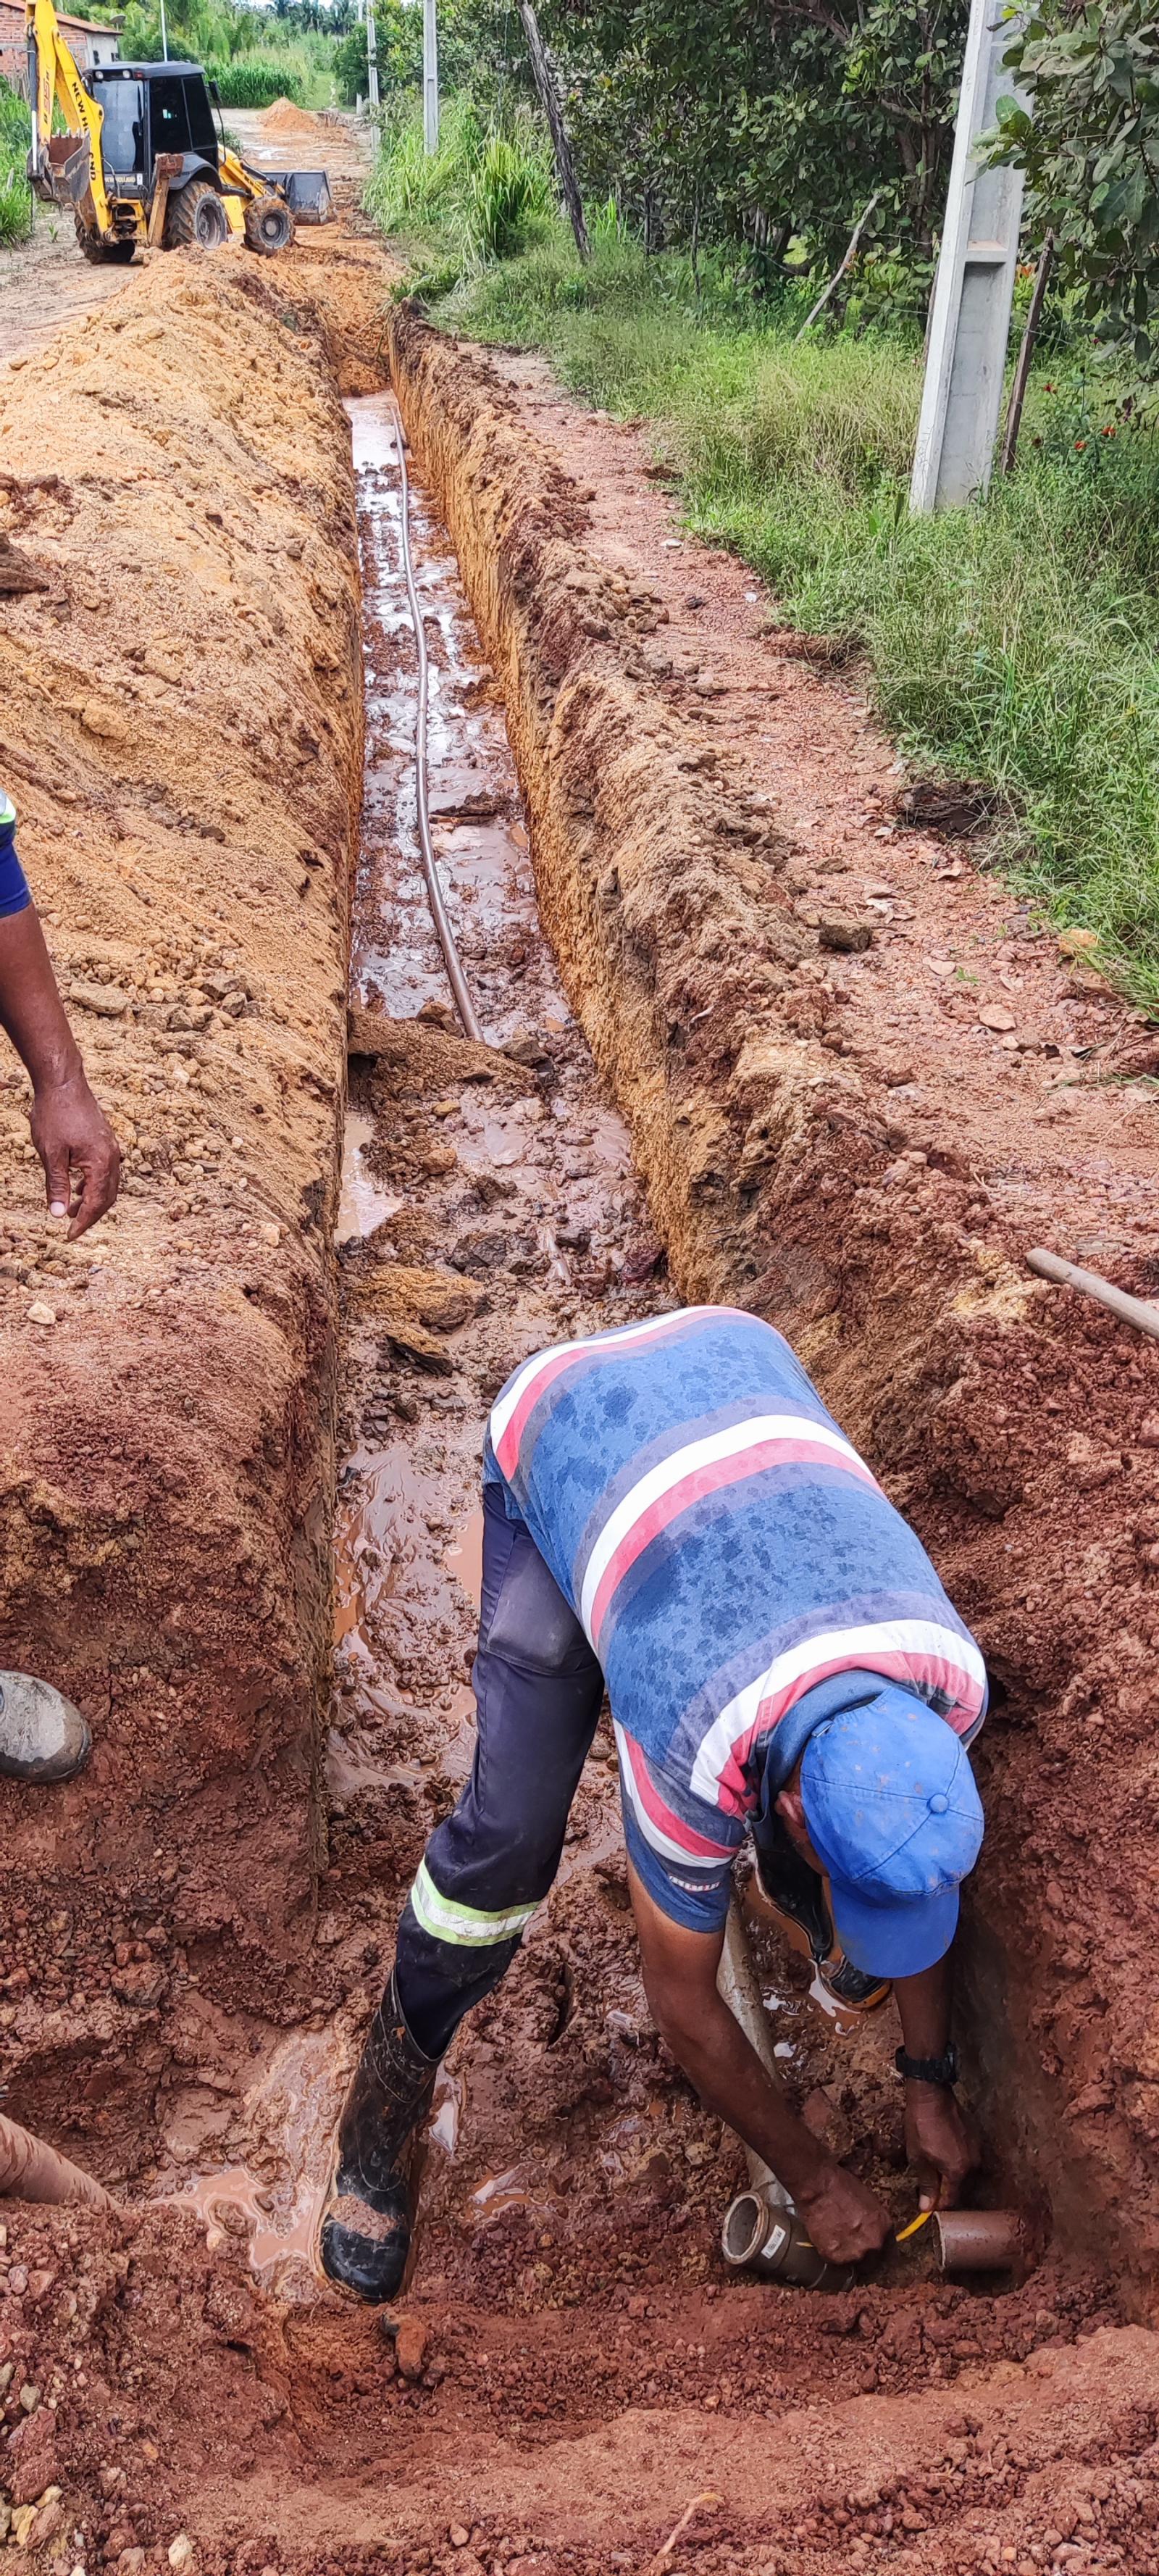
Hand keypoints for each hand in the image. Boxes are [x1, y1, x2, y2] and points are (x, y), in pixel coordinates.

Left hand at [31, 1070, 120, 1239]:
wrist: (63, 1082)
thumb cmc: (55, 1114)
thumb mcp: (51, 1154)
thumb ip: (56, 1185)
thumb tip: (57, 1214)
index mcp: (101, 1162)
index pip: (95, 1203)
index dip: (82, 1223)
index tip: (68, 1236)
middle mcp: (112, 1157)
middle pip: (107, 1197)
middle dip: (90, 1215)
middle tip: (71, 1228)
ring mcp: (111, 1148)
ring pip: (107, 1185)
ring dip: (91, 1201)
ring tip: (70, 1210)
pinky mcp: (105, 1141)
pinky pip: (105, 1171)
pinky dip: (92, 1185)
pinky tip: (76, 1187)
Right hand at [796, 2161, 891, 2266]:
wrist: (818, 2187)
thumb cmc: (841, 2186)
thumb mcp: (867, 2200)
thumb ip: (873, 2221)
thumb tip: (870, 2229)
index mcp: (884, 2227)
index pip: (888, 2250)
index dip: (877, 2249)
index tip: (869, 2248)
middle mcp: (873, 2244)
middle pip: (872, 2262)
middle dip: (863, 2257)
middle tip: (851, 2247)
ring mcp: (854, 2253)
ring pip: (853, 2264)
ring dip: (846, 2256)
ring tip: (836, 2241)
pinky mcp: (834, 2257)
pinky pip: (834, 2261)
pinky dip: (830, 2253)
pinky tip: (825, 2239)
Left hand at [904, 2083, 977, 2211]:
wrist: (931, 2095)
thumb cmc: (921, 2126)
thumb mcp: (918, 2158)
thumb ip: (926, 2184)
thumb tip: (927, 2208)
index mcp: (958, 2171)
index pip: (951, 2198)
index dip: (938, 2204)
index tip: (928, 2204)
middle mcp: (972, 2162)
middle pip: (959, 2185)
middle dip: (944, 2187)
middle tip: (927, 2182)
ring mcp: (976, 2147)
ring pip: (963, 2169)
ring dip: (950, 2170)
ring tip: (933, 2162)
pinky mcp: (975, 2135)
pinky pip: (966, 2154)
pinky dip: (955, 2156)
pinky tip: (942, 2148)